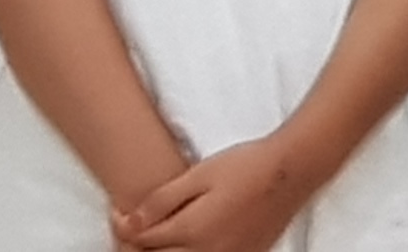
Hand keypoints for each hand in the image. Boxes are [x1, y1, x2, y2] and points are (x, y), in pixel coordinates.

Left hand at [116, 135, 327, 251]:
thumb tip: (127, 222)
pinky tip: (186, 241)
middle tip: (132, 227)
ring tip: (155, 234)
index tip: (116, 212)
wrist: (291, 171)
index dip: (122, 228)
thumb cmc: (245, 165)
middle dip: (136, 247)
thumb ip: (161, 201)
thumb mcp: (199, 175)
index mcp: (191, 230)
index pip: (141, 242)